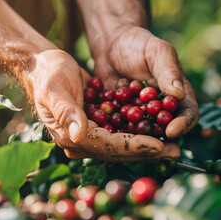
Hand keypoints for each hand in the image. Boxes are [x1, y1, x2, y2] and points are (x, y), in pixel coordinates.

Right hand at [26, 49, 179, 160]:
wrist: (45, 67)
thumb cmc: (48, 74)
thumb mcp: (53, 89)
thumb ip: (66, 112)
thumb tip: (79, 135)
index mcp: (70, 136)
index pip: (108, 145)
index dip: (135, 146)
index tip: (159, 146)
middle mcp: (81, 140)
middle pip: (120, 150)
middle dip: (147, 151)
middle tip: (175, 152)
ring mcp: (90, 135)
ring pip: (124, 145)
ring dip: (148, 147)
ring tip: (173, 148)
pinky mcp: (97, 126)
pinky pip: (122, 134)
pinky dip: (141, 134)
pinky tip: (160, 134)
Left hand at [92, 26, 198, 137]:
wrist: (112, 44)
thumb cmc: (139, 43)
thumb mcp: (157, 52)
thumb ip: (168, 71)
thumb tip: (180, 94)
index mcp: (178, 94)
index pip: (188, 113)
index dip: (183, 124)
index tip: (172, 130)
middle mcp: (161, 109)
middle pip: (166, 129)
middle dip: (159, 139)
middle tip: (149, 145)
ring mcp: (140, 115)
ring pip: (142, 133)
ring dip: (136, 139)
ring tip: (127, 142)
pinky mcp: (120, 116)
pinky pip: (119, 128)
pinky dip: (115, 131)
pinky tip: (106, 133)